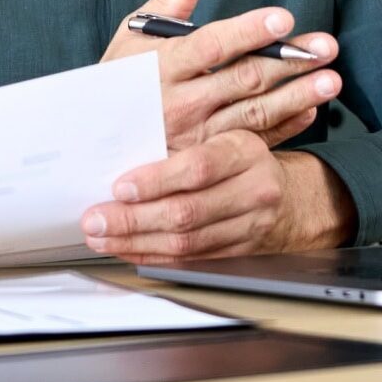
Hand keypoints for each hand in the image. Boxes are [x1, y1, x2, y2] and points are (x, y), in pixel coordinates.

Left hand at [81, 130, 356, 264]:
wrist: (286, 192)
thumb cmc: (237, 150)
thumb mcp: (224, 124)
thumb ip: (185, 120)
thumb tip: (124, 121)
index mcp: (245, 148)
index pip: (198, 167)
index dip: (156, 180)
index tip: (118, 186)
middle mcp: (254, 189)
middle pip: (187, 211)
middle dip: (133, 219)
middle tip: (94, 218)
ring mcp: (249, 226)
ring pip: (185, 243)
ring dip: (135, 242)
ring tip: (100, 236)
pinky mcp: (239, 253)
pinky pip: (189, 261)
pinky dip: (153, 256)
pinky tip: (127, 249)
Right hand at [101, 0, 341, 150]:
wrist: (93, 146)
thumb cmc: (117, 82)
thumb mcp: (132, 37)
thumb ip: (170, 0)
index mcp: (164, 65)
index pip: (212, 45)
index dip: (249, 31)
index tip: (283, 18)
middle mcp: (181, 102)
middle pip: (243, 79)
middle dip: (289, 61)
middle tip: (327, 47)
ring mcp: (196, 136)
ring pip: (254, 114)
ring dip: (297, 96)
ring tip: (331, 80)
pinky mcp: (207, 159)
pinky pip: (252, 143)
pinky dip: (284, 129)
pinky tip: (310, 111)